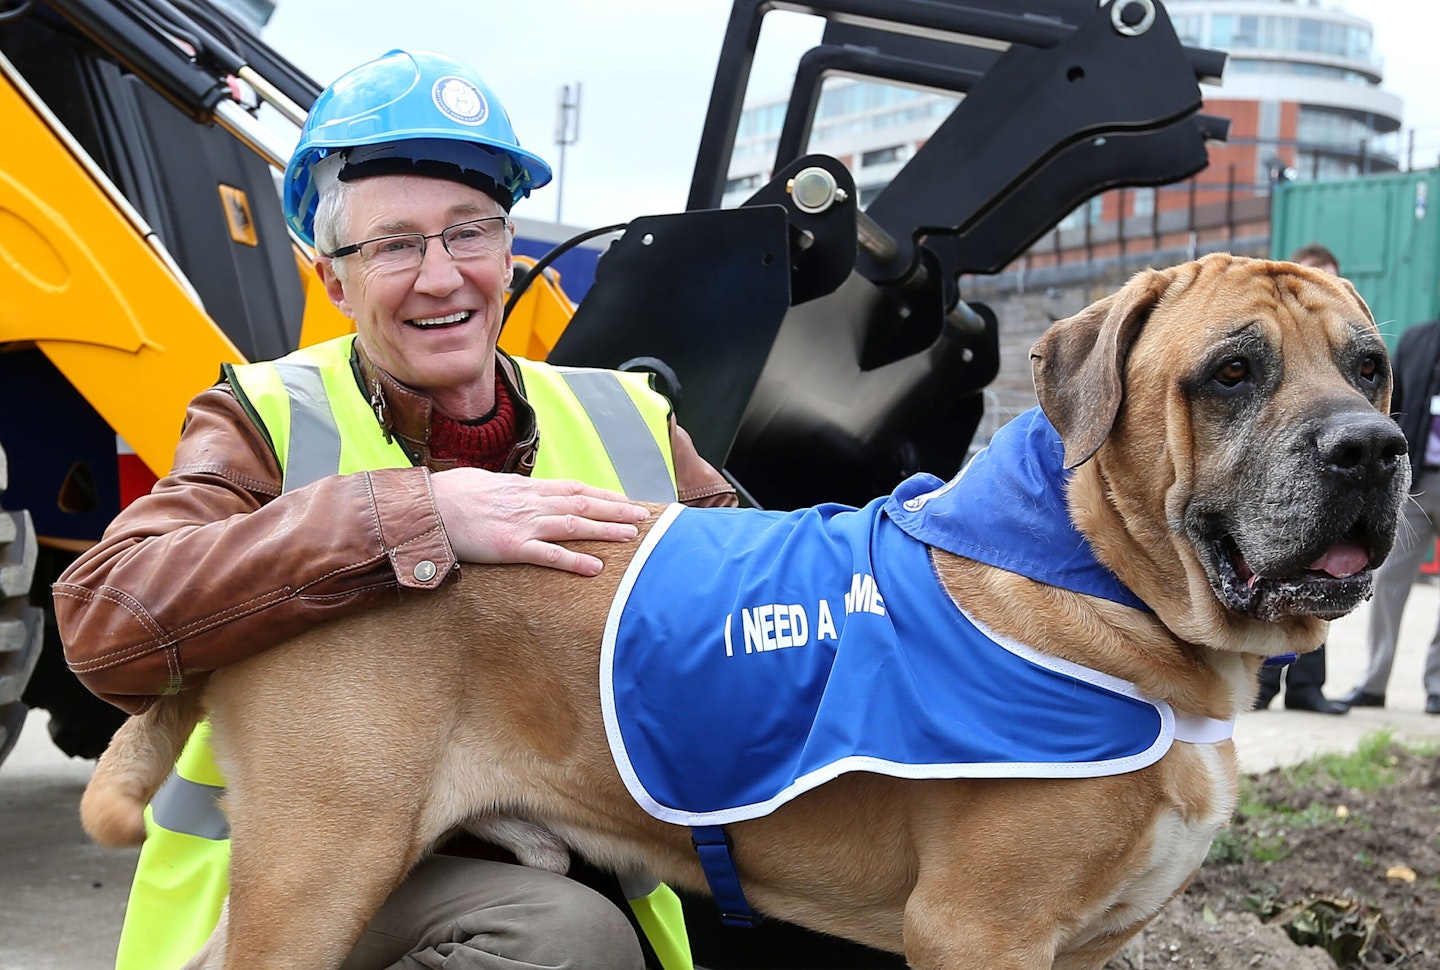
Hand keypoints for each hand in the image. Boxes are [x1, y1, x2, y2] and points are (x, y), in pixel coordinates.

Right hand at [430, 468, 650, 575]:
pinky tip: (595, 567)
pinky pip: (549, 555)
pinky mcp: (511, 547)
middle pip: (583, 503)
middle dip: (616, 510)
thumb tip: (522, 491)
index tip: (624, 500)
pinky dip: (575, 560)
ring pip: (574, 524)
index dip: (602, 494)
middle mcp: (530, 503)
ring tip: (632, 536)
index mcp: (525, 488)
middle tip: (644, 516)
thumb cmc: (451, 495)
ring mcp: (523, 524)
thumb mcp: (487, 484)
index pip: (574, 488)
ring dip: (606, 530)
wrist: (428, 507)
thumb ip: (510, 490)